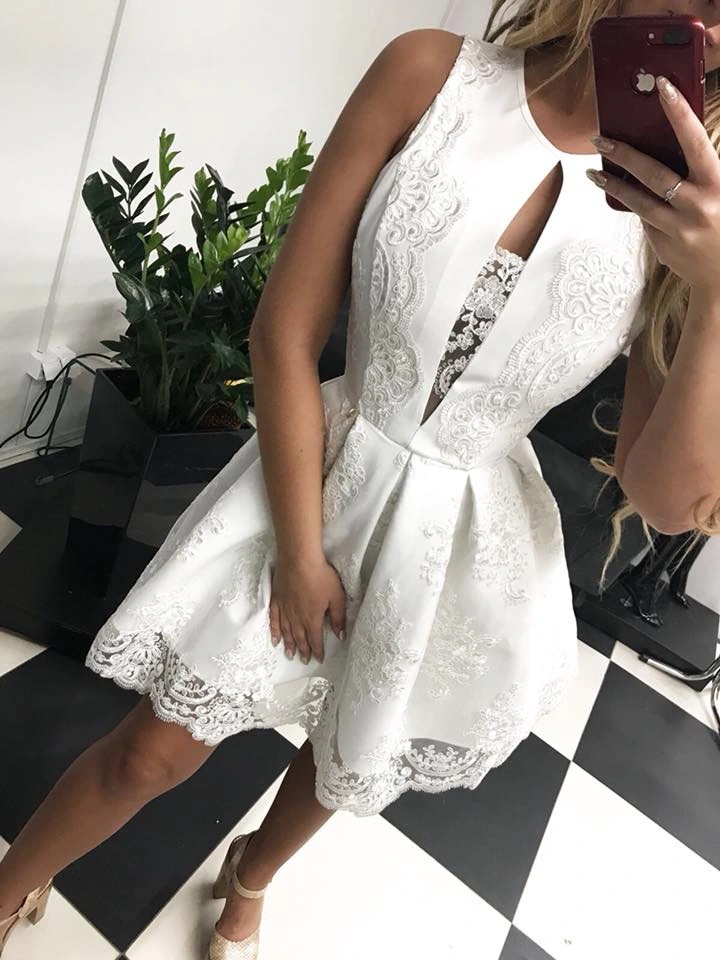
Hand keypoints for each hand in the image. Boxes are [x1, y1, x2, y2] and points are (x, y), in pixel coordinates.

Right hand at [268, 555, 345, 663]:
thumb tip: (340, 635)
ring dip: (289, 644)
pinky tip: (275, 639)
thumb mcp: (336, 597)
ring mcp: (285, 609)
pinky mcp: (276, 600)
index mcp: (312, 618)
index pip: (315, 639)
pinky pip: (273, 620)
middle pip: (300, 638)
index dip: (318, 650)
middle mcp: (297, 618)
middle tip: (304, 660)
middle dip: (303, 650)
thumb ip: (338, 618)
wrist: (299, 559)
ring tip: (290, 655)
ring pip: (286, 632)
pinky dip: (274, 631)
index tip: (319, 659)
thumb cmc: (320, 576)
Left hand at [586, 74, 719, 296]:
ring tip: (594, 172)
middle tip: (600, 138)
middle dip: (624, 153)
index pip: (695, 141)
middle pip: (653, 173)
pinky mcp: (663, 246)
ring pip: (638, 200)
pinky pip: (645, 219)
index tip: (663, 88)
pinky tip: (623, 194)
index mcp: (717, 185)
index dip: (679, 112)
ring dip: (613, 183)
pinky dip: (635, 205)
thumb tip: (672, 144)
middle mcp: (697, 206)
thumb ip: (703, 171)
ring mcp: (677, 229)